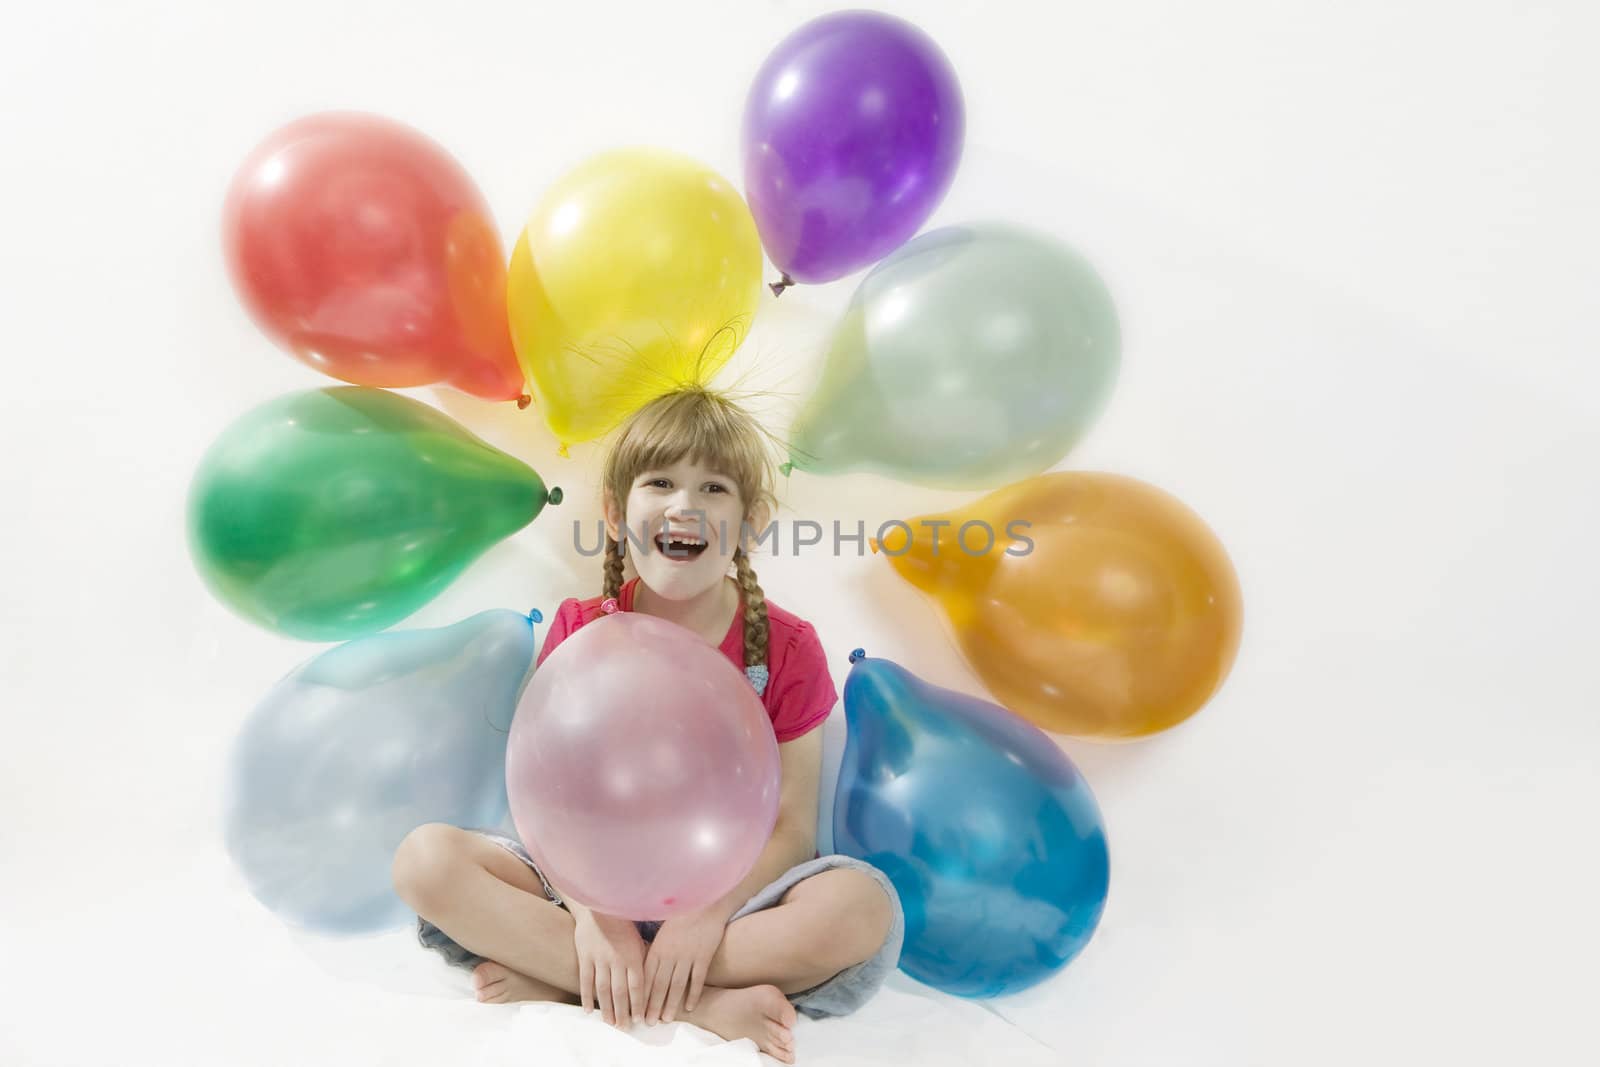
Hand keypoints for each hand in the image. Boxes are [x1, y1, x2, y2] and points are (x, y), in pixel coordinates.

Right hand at [572, 911, 647, 1027]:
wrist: (600, 908)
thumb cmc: (624, 927)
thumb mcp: (638, 942)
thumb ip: (643, 962)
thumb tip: (652, 985)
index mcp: (633, 956)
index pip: (637, 986)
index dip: (638, 1004)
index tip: (639, 1020)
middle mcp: (617, 959)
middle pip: (620, 992)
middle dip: (623, 1012)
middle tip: (625, 1028)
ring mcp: (599, 958)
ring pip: (603, 989)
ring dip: (606, 1009)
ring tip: (610, 1023)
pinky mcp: (585, 956)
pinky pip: (585, 980)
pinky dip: (587, 996)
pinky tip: (589, 1010)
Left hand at [642, 908, 728, 1023]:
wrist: (704, 904)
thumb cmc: (680, 917)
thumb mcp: (662, 933)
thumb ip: (653, 951)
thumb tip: (640, 969)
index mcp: (657, 949)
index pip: (645, 977)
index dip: (641, 996)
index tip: (636, 1010)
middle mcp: (670, 954)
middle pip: (659, 985)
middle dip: (652, 1006)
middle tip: (649, 1023)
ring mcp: (687, 956)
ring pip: (676, 985)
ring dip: (670, 1004)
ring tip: (666, 1019)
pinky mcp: (703, 956)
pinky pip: (697, 979)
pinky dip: (693, 994)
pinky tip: (689, 1007)